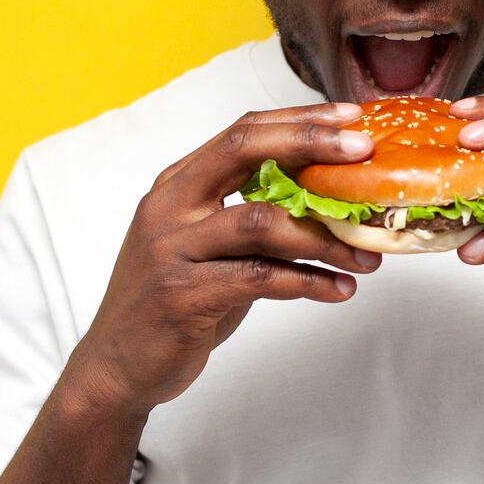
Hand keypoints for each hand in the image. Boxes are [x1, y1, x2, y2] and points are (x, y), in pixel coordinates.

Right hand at [68, 103, 380, 412]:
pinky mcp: (183, 295)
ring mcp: (172, 250)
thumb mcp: (206, 245)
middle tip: (363, 154)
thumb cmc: (174, 300)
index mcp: (177, 184)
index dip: (299, 121)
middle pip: (244, 151)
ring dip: (323, 238)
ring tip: (366, 257)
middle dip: (310, 145)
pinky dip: (309, 283)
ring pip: (261, 223)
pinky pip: (261, 278)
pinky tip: (339, 290)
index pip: (242, 132)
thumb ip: (249, 216)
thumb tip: (326, 198)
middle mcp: (169, 207)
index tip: (350, 118)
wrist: (117, 365)